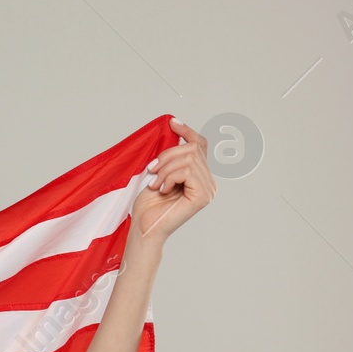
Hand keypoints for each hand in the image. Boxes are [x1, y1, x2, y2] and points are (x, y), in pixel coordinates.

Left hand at [131, 116, 215, 245]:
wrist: (144, 228)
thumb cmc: (148, 205)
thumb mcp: (158, 174)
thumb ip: (170, 157)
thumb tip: (174, 131)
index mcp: (199, 176)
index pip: (200, 145)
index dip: (187, 131)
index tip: (172, 123)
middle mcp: (209, 182)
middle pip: (192, 149)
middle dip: (167, 156)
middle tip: (151, 170)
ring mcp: (208, 189)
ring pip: (188, 159)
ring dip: (165, 169)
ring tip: (155, 184)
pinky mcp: (203, 196)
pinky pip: (187, 171)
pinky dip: (169, 177)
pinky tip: (162, 190)